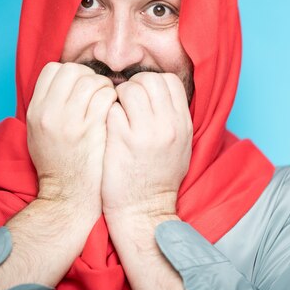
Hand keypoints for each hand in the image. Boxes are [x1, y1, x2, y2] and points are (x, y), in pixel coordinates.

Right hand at [26, 62, 115, 216]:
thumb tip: (67, 82)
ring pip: (91, 81)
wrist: (68, 197)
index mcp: (35, 111)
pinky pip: (106, 97)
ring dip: (105, 87)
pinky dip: (114, 98)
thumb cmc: (59, 165)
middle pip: (73, 70)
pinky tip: (115, 110)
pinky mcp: (91, 130)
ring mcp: (70, 121)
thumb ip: (49, 106)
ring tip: (108, 101)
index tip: (82, 86)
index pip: (52, 69)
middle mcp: (49, 113)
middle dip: (90, 76)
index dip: (71, 73)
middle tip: (99, 91)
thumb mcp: (40, 133)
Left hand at [101, 72, 192, 219]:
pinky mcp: (121, 140)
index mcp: (183, 124)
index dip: (153, 82)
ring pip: (129, 89)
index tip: (142, 95)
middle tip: (125, 101)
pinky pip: (111, 108)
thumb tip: (160, 95)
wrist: (144, 211)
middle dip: (133, 85)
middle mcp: (168, 125)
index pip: (170, 81)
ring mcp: (145, 132)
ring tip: (115, 112)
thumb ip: (173, 119)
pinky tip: (107, 125)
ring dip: (117, 96)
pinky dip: (107, 112)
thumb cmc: (159, 179)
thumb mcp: (180, 146)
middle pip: (150, 79)